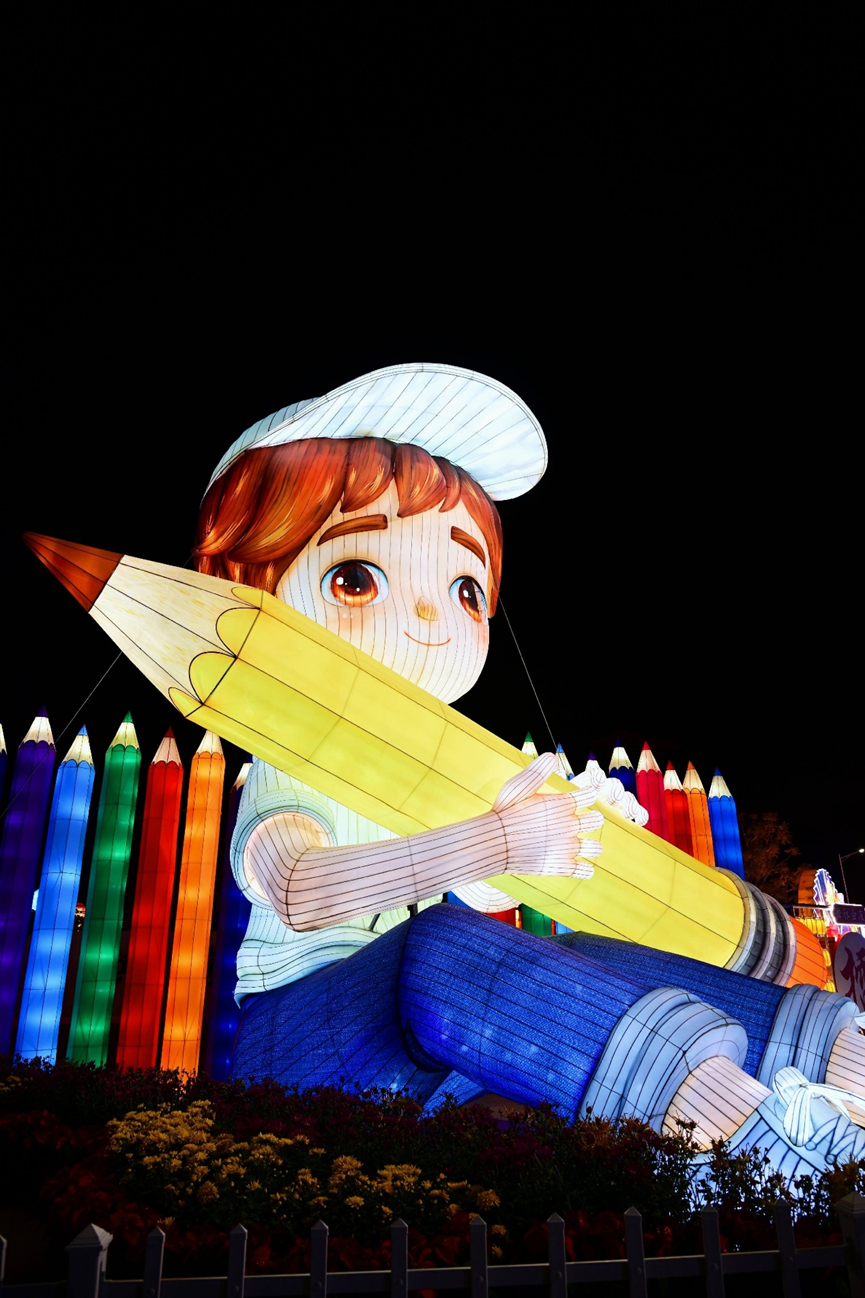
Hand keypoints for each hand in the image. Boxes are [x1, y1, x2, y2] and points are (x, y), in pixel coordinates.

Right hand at [493, 752, 603, 879]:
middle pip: (596, 820)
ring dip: (592, 847)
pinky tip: (579, 866)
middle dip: (592, 819)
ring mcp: (568, 847)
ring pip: (596, 848)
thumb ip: (537, 772)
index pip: (590, 795)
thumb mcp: (519, 786)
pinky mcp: (562, 866)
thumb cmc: (504, 813)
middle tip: (583, 821)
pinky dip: (585, 869)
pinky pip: (585, 870)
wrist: (495, 842)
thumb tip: (551, 756)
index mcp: (563, 804)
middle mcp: (570, 825)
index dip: (587, 794)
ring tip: (583, 846)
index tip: (584, 796)